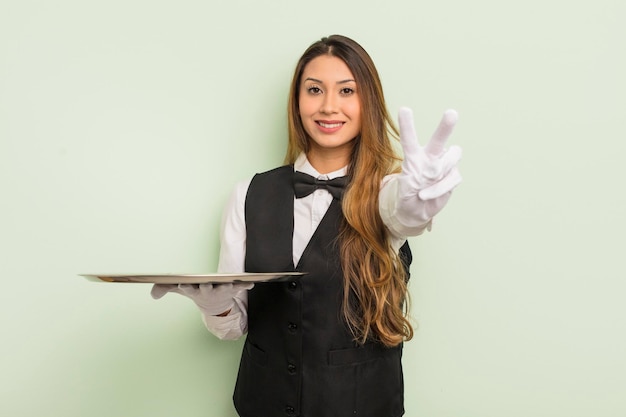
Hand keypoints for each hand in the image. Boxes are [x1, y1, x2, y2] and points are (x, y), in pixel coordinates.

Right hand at [151, 282, 253, 315]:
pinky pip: (240, 287)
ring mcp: (220, 292)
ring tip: (230, 284)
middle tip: (206, 283)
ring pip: (224, 289)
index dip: (185, 288)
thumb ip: (165, 288)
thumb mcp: (181, 289)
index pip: (188, 290)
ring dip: (227, 287)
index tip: (182, 285)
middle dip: (206, 286)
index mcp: (195, 292)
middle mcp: (207, 292)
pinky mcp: (232, 290)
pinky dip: (245, 285)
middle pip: (206, 289)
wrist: (215, 307)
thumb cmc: (197, 293)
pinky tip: (252, 283)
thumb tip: (152, 294)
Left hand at [396, 107, 461, 226]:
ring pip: (452, 157)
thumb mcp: (401, 188)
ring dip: (441, 172)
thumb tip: (435, 175)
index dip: (407, 126)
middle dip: (445, 127)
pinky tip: (427, 194)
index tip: (404, 109)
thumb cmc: (408, 195)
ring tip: (424, 184)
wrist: (417, 210)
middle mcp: (430, 156)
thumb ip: (414, 179)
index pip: (410, 139)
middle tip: (451, 113)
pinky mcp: (453, 176)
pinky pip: (452, 178)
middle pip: (438, 140)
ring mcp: (443, 165)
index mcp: (414, 156)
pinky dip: (439, 188)